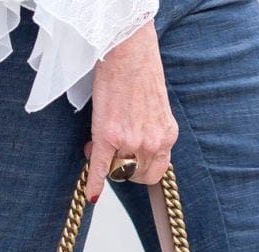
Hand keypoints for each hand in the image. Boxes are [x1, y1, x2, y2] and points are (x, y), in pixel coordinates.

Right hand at [84, 20, 177, 202]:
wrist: (128, 49)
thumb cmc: (140, 70)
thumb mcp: (156, 107)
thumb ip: (150, 130)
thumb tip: (132, 147)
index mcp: (167, 135)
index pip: (156, 172)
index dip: (140, 170)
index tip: (130, 162)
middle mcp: (152, 142)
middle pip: (136, 177)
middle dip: (123, 169)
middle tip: (112, 153)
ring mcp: (131, 141)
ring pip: (117, 172)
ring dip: (107, 164)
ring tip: (98, 143)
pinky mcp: (109, 135)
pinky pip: (100, 168)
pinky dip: (94, 183)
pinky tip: (91, 194)